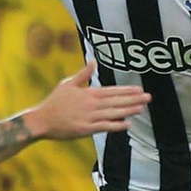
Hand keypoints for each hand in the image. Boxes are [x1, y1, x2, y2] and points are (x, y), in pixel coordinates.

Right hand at [27, 62, 149, 139]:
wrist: (42, 120)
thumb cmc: (54, 102)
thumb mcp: (68, 83)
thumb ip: (83, 74)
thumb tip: (93, 61)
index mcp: (88, 93)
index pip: (112, 91)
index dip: (126, 91)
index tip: (139, 89)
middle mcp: (91, 104)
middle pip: (116, 101)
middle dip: (133, 99)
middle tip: (148, 98)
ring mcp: (89, 117)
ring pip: (113, 113)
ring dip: (129, 111)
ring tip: (142, 108)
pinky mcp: (86, 129)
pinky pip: (104, 127)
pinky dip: (116, 125)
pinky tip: (128, 124)